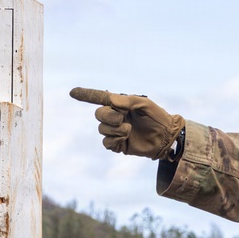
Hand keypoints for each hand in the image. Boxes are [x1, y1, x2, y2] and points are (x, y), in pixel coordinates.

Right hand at [70, 87, 184, 160]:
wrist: (166, 137)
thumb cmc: (156, 117)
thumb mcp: (144, 104)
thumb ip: (127, 101)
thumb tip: (111, 100)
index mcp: (120, 104)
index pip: (100, 98)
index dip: (86, 95)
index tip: (72, 92)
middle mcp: (115, 116)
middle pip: (98, 114)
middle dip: (108, 116)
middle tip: (122, 118)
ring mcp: (115, 131)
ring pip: (102, 129)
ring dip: (114, 128)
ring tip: (128, 129)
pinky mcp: (118, 145)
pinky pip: (107, 142)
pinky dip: (114, 139)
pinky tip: (125, 137)